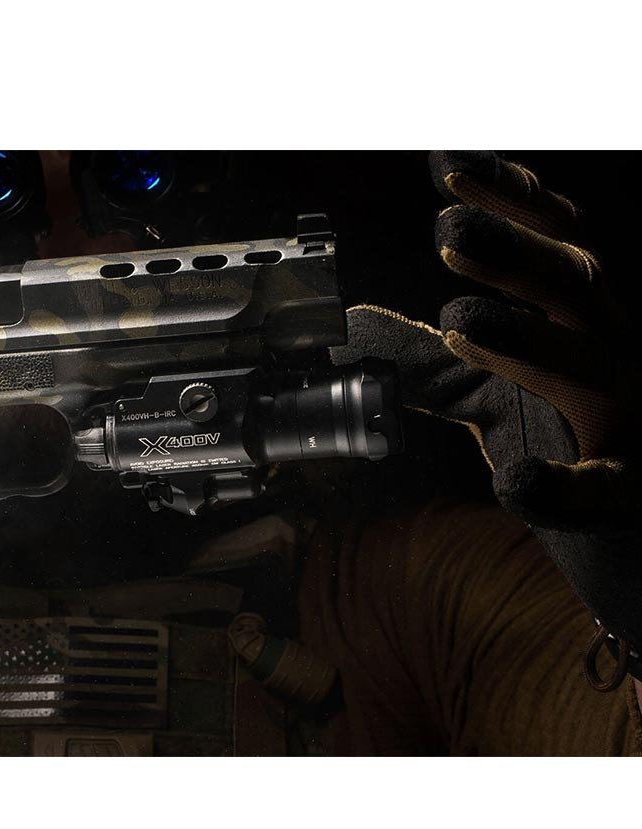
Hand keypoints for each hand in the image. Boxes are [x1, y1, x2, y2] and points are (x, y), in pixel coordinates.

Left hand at [332, 151, 640, 687]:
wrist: (631, 526)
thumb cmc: (563, 435)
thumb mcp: (488, 388)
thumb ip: (427, 357)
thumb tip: (353, 324)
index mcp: (579, 319)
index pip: (552, 241)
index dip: (508, 199)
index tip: (447, 163)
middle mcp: (614, 353)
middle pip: (575, 286)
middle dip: (515, 253)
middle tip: (446, 231)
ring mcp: (629, 421)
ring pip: (589, 369)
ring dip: (527, 342)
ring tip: (459, 321)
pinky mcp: (627, 494)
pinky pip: (600, 490)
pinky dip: (559, 487)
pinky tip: (516, 482)